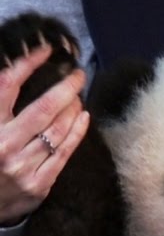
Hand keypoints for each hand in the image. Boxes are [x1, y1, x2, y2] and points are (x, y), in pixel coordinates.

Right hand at [0, 46, 88, 225]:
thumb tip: (16, 75)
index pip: (7, 85)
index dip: (27, 64)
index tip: (45, 51)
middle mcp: (3, 145)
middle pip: (42, 108)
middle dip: (65, 87)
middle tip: (77, 75)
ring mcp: (22, 166)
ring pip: (58, 129)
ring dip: (73, 108)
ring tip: (78, 97)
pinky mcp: (39, 183)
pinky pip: (65, 152)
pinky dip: (77, 132)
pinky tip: (84, 118)